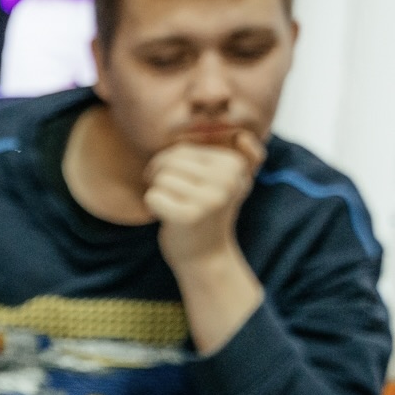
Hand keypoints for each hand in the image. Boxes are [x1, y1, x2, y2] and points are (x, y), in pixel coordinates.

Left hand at [145, 130, 262, 268]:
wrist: (207, 257)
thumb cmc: (209, 213)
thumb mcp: (231, 182)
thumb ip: (241, 157)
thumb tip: (241, 136)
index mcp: (234, 165)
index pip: (182, 150)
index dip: (169, 164)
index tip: (180, 182)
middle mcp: (227, 180)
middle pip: (169, 161)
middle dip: (160, 176)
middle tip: (172, 195)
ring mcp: (209, 199)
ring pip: (160, 178)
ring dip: (159, 193)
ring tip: (176, 206)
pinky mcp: (189, 216)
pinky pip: (153, 196)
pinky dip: (154, 207)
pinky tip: (169, 217)